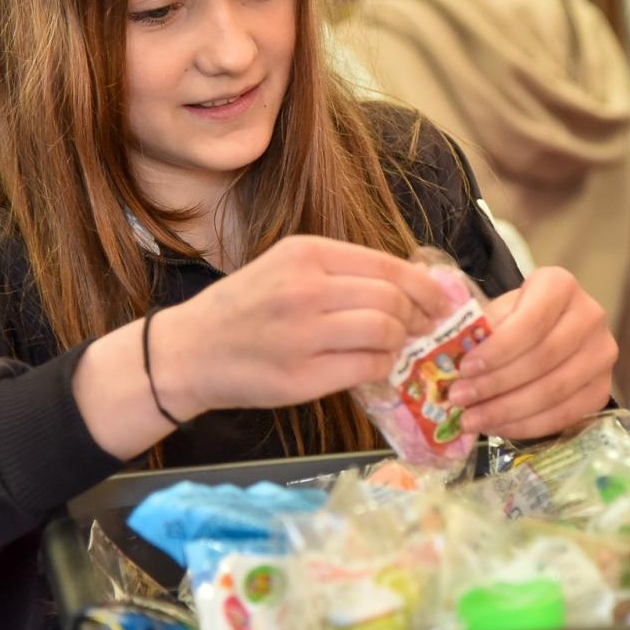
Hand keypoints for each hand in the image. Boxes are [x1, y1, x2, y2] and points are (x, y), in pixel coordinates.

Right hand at [154, 236, 450, 418]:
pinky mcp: (302, 376)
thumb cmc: (244, 309)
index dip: (424, 286)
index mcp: (305, 253)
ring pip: (385, 332)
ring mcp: (303, 333)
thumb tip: (408, 286)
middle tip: (423, 328)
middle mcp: (305, 288)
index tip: (440, 300)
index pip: (387, 265)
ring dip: (399, 343)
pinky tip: (374, 367)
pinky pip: (367, 368)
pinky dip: (381, 368)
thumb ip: (340, 271)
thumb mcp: (286, 268)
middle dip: (417, 317)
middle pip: (392, 299)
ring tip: (394, 348)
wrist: (189, 351)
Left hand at [447, 266, 614, 438]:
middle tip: (460, 399)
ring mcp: (602, 354)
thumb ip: (481, 332)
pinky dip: (527, 426)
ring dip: (507, 410)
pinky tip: (497, 427)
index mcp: (560, 286)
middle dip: (496, 384)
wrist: (550, 329)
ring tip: (472, 419)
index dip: (497, 349)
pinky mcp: (602, 388)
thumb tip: (452, 365)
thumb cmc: (516, 317)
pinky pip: (565, 415)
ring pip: (554, 391)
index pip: (531, 321)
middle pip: (543, 359)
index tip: (465, 368)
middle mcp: (591, 316)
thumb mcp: (497, 312)